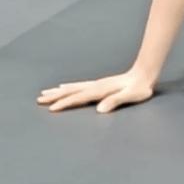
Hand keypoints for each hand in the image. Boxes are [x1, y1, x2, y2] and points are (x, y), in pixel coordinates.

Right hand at [37, 70, 154, 113]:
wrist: (145, 73)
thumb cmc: (140, 87)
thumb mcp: (131, 95)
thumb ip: (116, 101)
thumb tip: (100, 110)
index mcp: (101, 90)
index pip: (79, 97)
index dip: (65, 103)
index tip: (51, 108)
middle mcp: (96, 86)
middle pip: (72, 91)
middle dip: (55, 96)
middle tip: (39, 99)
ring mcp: (97, 84)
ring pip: (73, 87)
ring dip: (59, 91)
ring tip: (45, 93)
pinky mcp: (100, 84)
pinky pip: (79, 85)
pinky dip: (69, 87)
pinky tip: (64, 86)